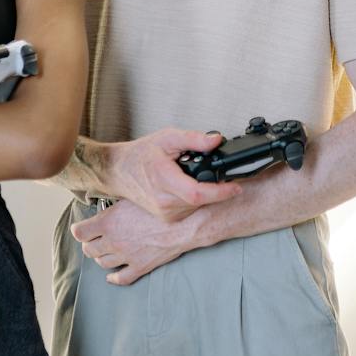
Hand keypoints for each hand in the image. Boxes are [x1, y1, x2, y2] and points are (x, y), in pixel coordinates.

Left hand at [70, 198, 198, 285]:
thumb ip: (117, 206)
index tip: (83, 228)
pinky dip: (114, 278)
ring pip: (102, 263)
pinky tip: (112, 275)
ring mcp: (125, 256)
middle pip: (89, 249)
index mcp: (108, 222)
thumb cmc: (161, 206)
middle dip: (90, 243)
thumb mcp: (133, 198)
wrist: (184, 223)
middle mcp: (113, 241)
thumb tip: (109, 207)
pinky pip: (120, 278)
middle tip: (95, 239)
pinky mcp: (139, 267)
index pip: (79, 232)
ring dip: (101, 257)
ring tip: (105, 252)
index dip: (80, 230)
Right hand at [109, 128, 243, 222]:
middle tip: (222, 174)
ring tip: (201, 177)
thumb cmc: (141, 154)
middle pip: (202, 200)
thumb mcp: (168, 137)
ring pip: (197, 206)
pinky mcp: (166, 218)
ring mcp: (164, 212)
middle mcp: (163, 201)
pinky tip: (191, 186)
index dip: (221, 191)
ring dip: (206, 193)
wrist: (119, 171)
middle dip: (217, 188)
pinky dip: (196, 199)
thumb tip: (216, 140)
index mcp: (163, 179)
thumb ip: (194, 139)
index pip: (198, 193)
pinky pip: (190, 210)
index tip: (236, 186)